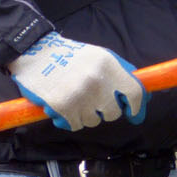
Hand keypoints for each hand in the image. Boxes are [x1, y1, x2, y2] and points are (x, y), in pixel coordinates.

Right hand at [9, 32, 146, 131]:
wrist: (33, 52)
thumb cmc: (69, 55)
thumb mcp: (99, 56)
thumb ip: (120, 73)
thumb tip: (142, 96)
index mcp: (108, 65)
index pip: (134, 93)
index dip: (136, 107)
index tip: (133, 113)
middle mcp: (96, 80)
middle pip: (113, 112)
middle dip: (106, 111)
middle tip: (95, 103)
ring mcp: (79, 95)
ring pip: (94, 121)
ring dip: (87, 116)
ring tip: (76, 101)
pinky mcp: (62, 106)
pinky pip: (76, 125)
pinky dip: (71, 121)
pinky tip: (65, 109)